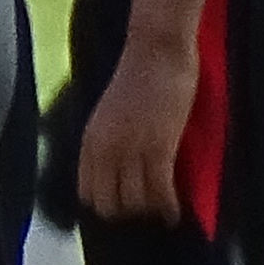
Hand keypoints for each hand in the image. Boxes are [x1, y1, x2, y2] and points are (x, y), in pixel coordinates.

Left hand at [73, 30, 198, 225]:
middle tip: (146, 215)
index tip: (122, 209)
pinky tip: (176, 215)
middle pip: (108, 202)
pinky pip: (160, 191)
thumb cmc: (139, 74)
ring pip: (135, 201)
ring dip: (150, 211)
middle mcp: (105, 148)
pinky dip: (169, 208)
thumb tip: (117, 165)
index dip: (104, 204)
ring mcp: (131, 149)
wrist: (155, 49)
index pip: (86, 189)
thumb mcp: (111, 112)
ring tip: (163, 213)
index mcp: (90, 139)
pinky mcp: (159, 146)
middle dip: (127, 213)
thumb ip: (110, 138)